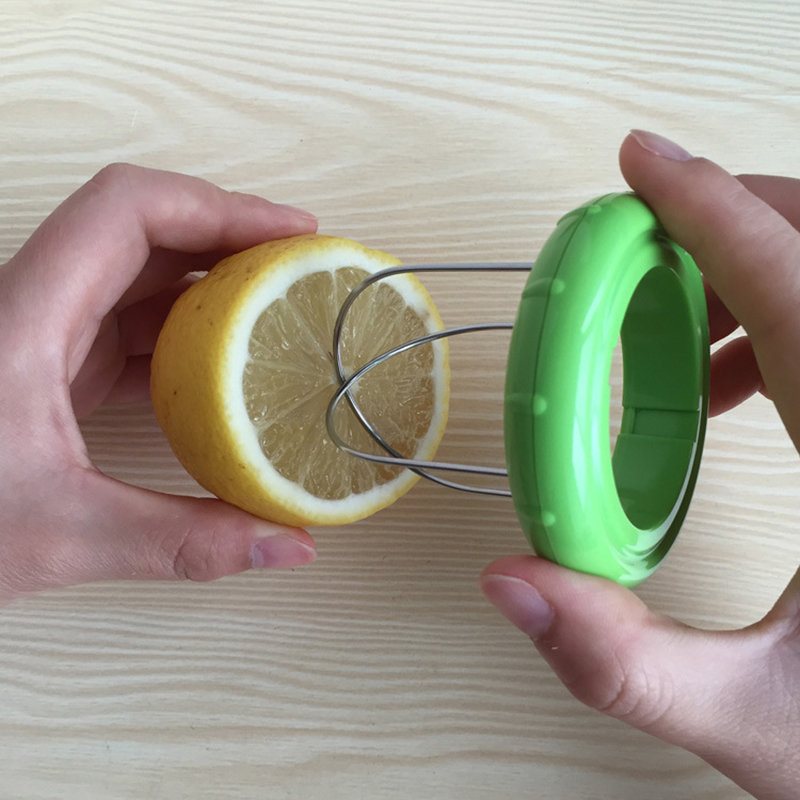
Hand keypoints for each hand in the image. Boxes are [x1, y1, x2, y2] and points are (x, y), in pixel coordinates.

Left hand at [0, 164, 318, 603]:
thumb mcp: (59, 536)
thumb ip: (182, 542)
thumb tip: (290, 544)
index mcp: (25, 319)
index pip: (128, 211)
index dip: (218, 205)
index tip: (291, 230)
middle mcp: (33, 310)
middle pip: (145, 232)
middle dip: (232, 238)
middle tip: (303, 265)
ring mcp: (41, 337)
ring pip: (141, 278)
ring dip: (214, 285)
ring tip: (281, 308)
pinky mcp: (50, 369)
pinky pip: (133, 328)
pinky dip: (190, 334)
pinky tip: (230, 368)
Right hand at [481, 132, 799, 798]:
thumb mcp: (755, 719)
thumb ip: (625, 662)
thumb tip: (509, 582)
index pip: (791, 285)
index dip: (708, 211)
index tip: (642, 163)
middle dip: (729, 222)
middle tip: (638, 251)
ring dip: (751, 273)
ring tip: (674, 336)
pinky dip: (774, 321)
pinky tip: (730, 384)